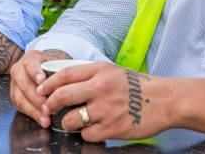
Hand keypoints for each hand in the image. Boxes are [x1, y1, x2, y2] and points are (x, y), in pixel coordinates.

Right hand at [10, 50, 67, 127]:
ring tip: (47, 118)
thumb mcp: (57, 64)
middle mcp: (19, 69)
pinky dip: (33, 115)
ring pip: (21, 98)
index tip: (42, 80)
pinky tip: (43, 121)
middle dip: (37, 98)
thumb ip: (61, 71)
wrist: (43, 71)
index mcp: (30, 58)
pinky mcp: (14, 96)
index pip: (30, 64)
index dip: (35, 72)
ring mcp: (14, 83)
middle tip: (49, 107)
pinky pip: (21, 107)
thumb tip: (71, 83)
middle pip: (25, 84)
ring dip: (35, 110)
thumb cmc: (53, 68)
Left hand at [39, 62, 167, 141]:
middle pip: (61, 96)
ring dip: (67, 122)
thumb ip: (88, 73)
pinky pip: (87, 134)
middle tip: (48, 108)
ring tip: (73, 120)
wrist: (164, 100)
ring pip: (71, 119)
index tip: (41, 89)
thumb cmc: (136, 85)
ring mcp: (106, 109)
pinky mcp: (112, 128)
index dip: (48, 83)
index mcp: (100, 71)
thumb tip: (61, 80)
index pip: (64, 75)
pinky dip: (86, 133)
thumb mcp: (112, 70)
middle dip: (49, 104)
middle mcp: (101, 88)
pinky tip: (93, 128)